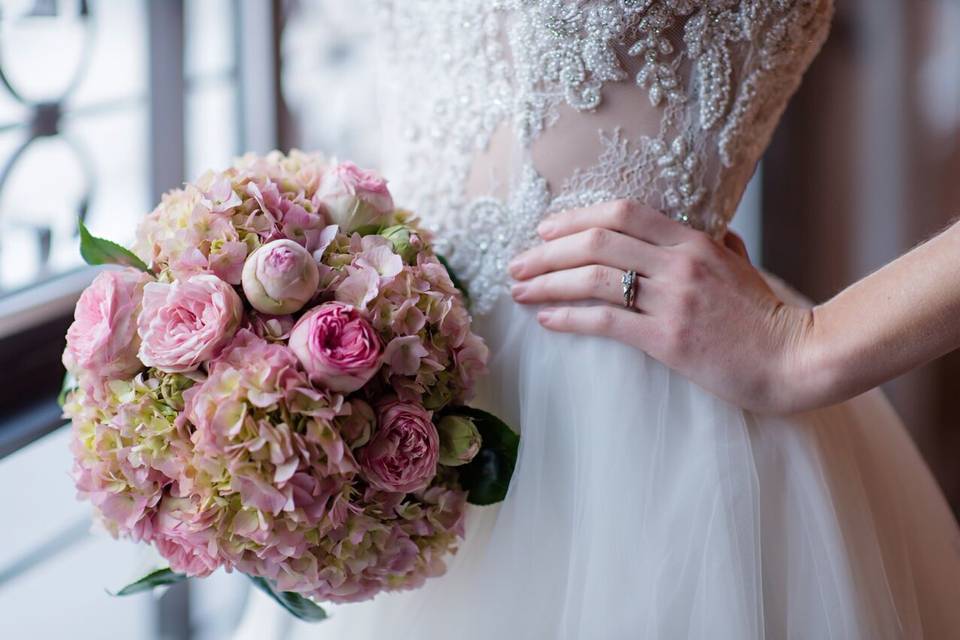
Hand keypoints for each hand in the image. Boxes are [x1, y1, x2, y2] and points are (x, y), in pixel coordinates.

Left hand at [508, 199, 817, 413]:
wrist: (796, 358)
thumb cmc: (767, 316)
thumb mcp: (743, 267)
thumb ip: (717, 244)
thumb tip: (703, 230)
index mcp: (694, 240)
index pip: (622, 212)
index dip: (576, 217)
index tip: (545, 230)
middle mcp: (679, 263)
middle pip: (597, 241)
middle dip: (547, 251)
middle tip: (517, 263)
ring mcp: (673, 301)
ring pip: (594, 279)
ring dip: (548, 283)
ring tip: (519, 291)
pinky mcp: (668, 340)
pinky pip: (605, 322)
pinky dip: (569, 319)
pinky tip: (547, 320)